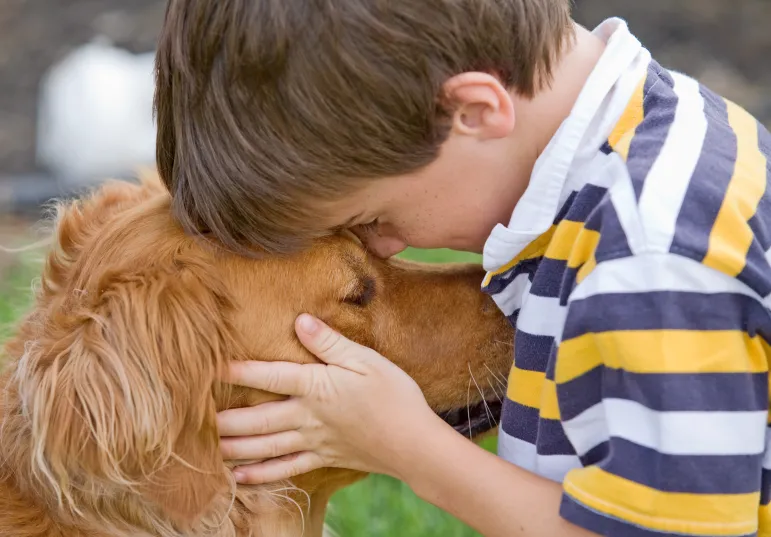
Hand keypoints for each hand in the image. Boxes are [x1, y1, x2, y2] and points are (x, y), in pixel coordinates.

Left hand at [216, 313, 442, 484]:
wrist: (414, 443)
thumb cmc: (394, 395)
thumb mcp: (366, 360)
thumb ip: (330, 342)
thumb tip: (299, 320)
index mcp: (316, 386)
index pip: (269, 375)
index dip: (239, 369)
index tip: (210, 365)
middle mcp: (308, 416)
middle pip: (257, 418)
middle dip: (225, 419)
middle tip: (194, 418)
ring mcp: (313, 441)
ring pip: (265, 446)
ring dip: (234, 447)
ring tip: (207, 448)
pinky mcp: (322, 458)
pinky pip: (285, 469)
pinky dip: (260, 475)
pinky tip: (239, 477)